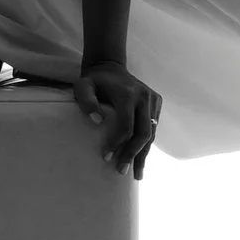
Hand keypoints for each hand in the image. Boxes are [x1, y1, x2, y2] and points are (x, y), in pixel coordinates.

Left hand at [73, 59, 160, 178]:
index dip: (117, 144)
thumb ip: (86, 101)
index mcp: (127, 94)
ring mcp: (152, 99)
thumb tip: (97, 121)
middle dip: (133, 155)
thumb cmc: (93, 81)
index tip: (106, 158)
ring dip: (143, 154)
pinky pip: (153, 127)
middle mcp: (144, 97)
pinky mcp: (156, 102)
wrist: (109, 66)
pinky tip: (141, 158)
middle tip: (122, 172)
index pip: (126, 126)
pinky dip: (147, 144)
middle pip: (143, 133)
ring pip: (151, 133)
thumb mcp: (83, 86)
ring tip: (137, 174)